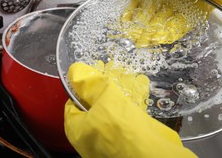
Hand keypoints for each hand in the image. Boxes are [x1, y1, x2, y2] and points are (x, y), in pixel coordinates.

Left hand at [64, 62, 195, 156]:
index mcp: (75, 129)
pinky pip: (120, 128)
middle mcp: (86, 141)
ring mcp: (103, 147)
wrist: (149, 154)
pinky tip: (136, 113)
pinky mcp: (119, 148)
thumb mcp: (106, 97)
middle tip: (114, 89)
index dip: (85, 89)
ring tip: (128, 98)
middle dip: (104, 97)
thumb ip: (90, 84)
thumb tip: (75, 71)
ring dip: (117, 107)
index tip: (98, 81)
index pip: (73, 102)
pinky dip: (126, 119)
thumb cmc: (123, 129)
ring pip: (107, 118)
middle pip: (91, 110)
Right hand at [111, 0, 201, 47]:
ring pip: (167, 16)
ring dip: (155, 28)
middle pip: (155, 6)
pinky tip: (159, 39)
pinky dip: (171, 30)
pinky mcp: (200, 8)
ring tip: (143, 41)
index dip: (133, 4)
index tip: (125, 16)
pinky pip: (183, 22)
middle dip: (143, 20)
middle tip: (132, 33)